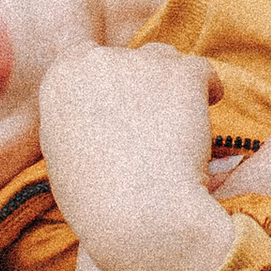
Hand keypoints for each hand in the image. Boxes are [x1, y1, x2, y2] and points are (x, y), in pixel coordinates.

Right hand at [39, 43, 235, 270]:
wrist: (139, 217)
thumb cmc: (99, 204)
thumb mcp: (64, 157)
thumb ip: (75, 121)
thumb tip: (93, 111)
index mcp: (60, 79)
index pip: (82, 53)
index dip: (106, 77)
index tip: (121, 99)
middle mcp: (96, 61)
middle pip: (127, 58)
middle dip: (141, 84)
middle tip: (154, 124)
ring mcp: (139, 63)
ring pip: (164, 61)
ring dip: (171, 86)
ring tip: (178, 129)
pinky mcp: (181, 74)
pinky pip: (202, 72)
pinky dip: (207, 90)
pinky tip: (209, 110)